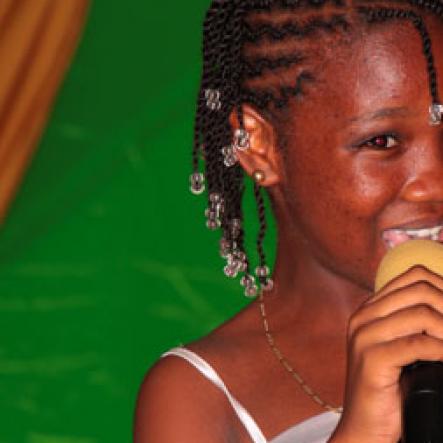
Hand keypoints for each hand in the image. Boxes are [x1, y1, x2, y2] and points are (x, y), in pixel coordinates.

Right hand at [331, 265, 442, 442]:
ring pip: (422, 314)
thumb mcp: (402, 349)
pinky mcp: (371, 359)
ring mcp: (364, 336)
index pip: (414, 276)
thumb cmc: (391, 390)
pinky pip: (419, 344)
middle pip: (420, 290)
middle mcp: (363, 316)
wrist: (366, 428)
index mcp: (369, 309)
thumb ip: (417, 324)